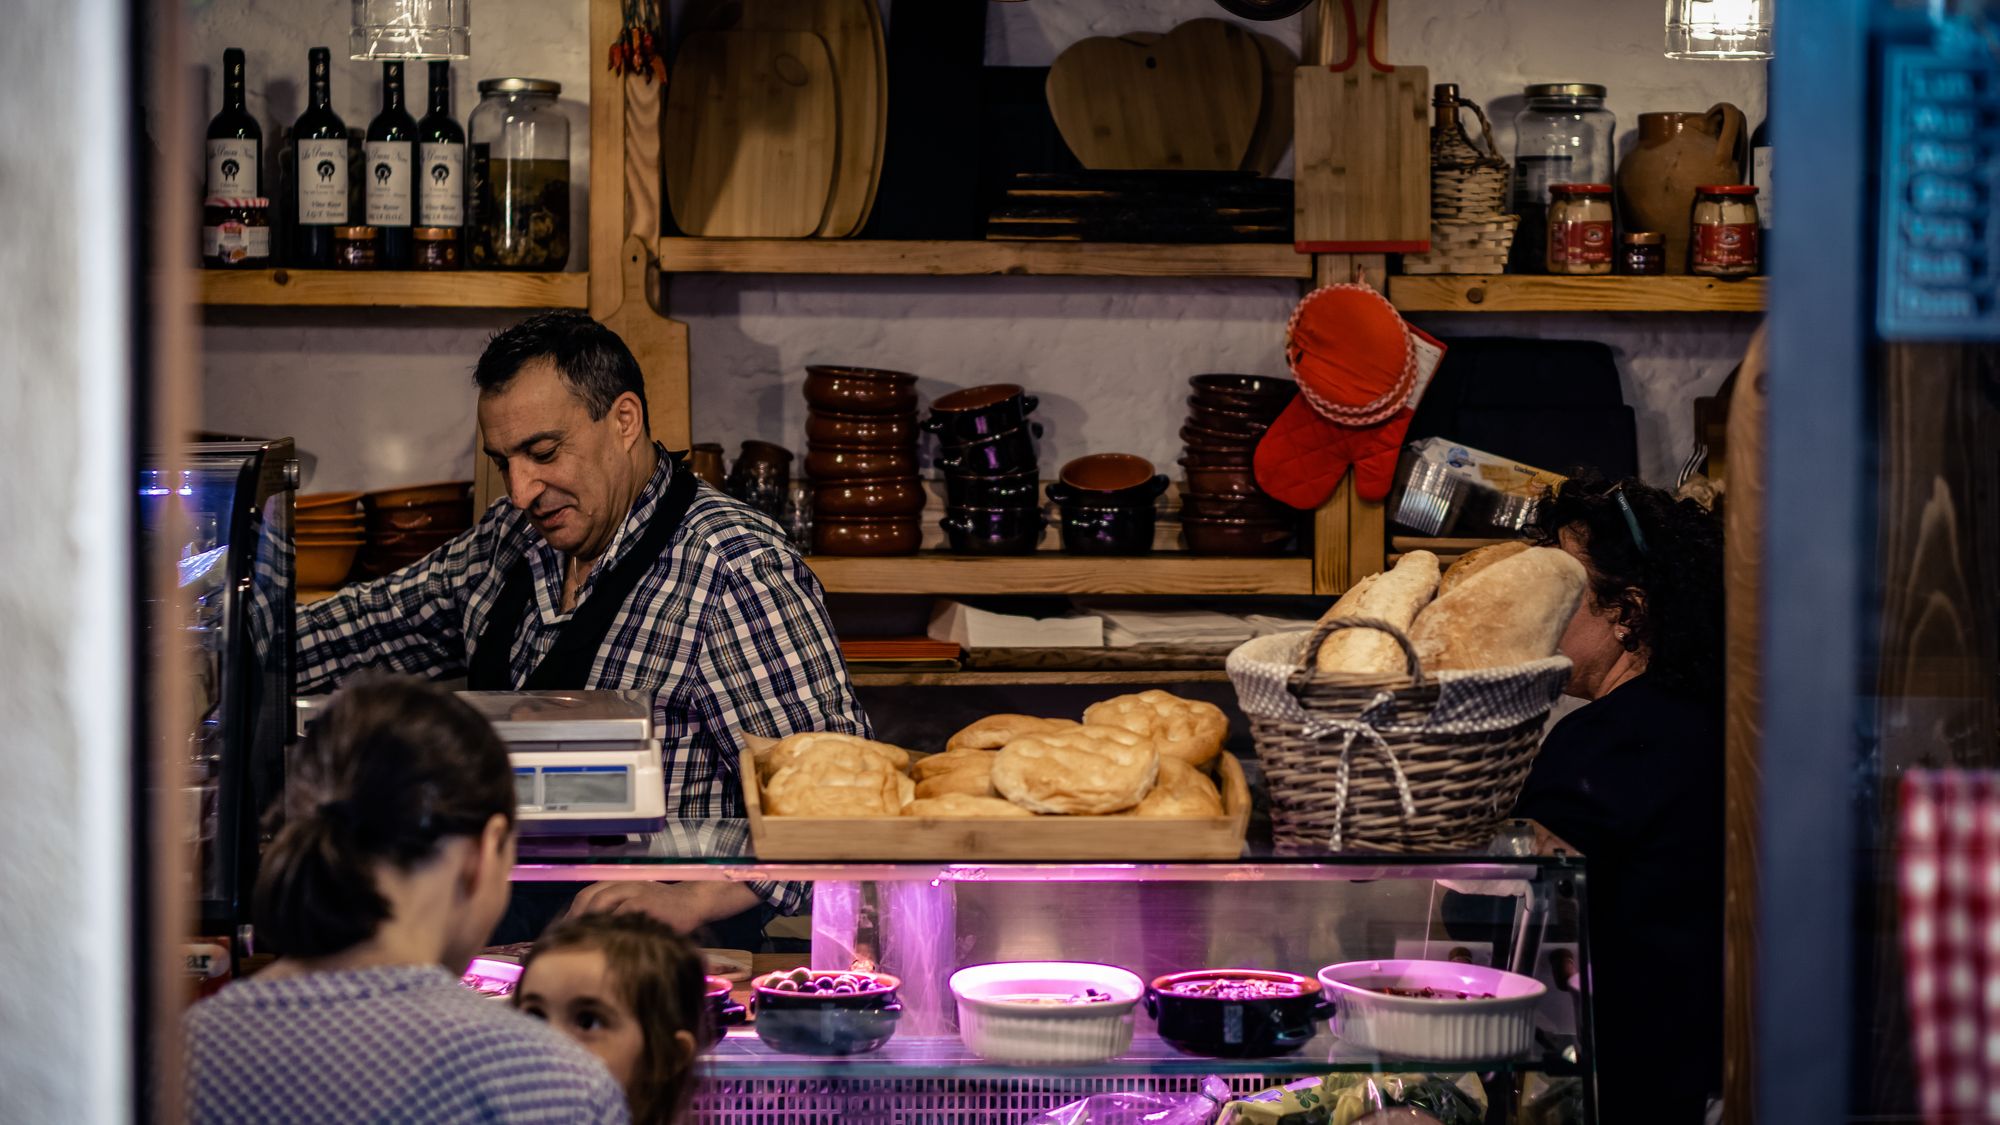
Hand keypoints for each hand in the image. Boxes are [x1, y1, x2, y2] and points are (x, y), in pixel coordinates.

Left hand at [565, 881, 761, 933]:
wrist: (693, 902)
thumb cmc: (663, 908)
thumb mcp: (637, 901)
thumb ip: (615, 909)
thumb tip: (586, 930)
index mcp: (620, 884)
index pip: (588, 894)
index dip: (574, 912)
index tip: (564, 932)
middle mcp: (626, 885)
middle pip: (592, 898)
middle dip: (577, 918)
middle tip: (569, 941)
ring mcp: (636, 894)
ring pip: (603, 904)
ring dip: (591, 923)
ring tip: (584, 944)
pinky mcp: (646, 906)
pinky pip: (621, 916)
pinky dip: (611, 928)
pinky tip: (606, 943)